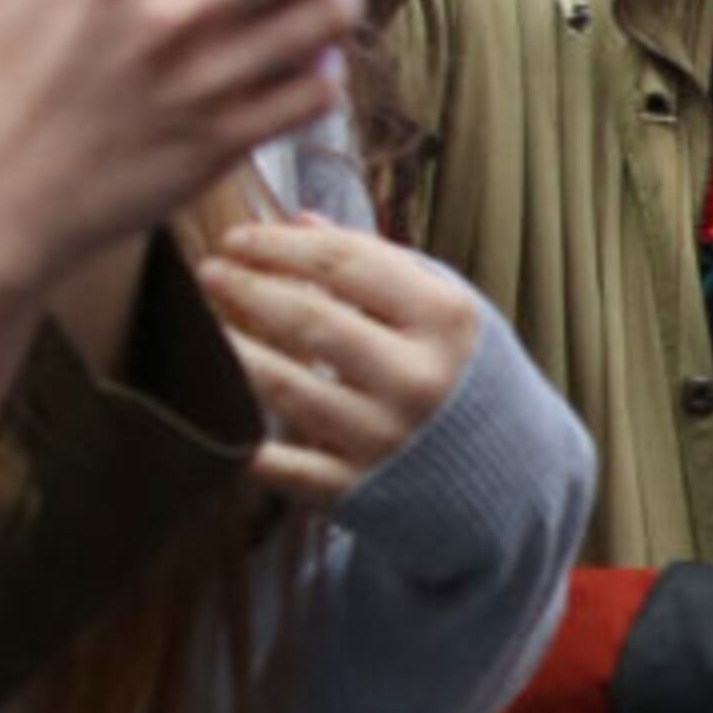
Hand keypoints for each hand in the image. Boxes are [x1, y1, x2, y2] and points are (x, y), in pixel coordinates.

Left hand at [197, 220, 484, 503]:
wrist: (509, 472)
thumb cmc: (467, 373)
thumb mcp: (443, 308)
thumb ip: (377, 263)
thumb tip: (297, 222)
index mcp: (446, 320)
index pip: (347, 263)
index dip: (281, 245)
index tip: (239, 237)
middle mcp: (417, 377)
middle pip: (309, 319)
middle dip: (249, 287)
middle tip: (210, 271)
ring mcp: (385, 437)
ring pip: (284, 387)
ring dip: (232, 349)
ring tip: (202, 323)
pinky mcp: (355, 490)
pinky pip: (281, 464)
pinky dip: (243, 437)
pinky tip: (215, 404)